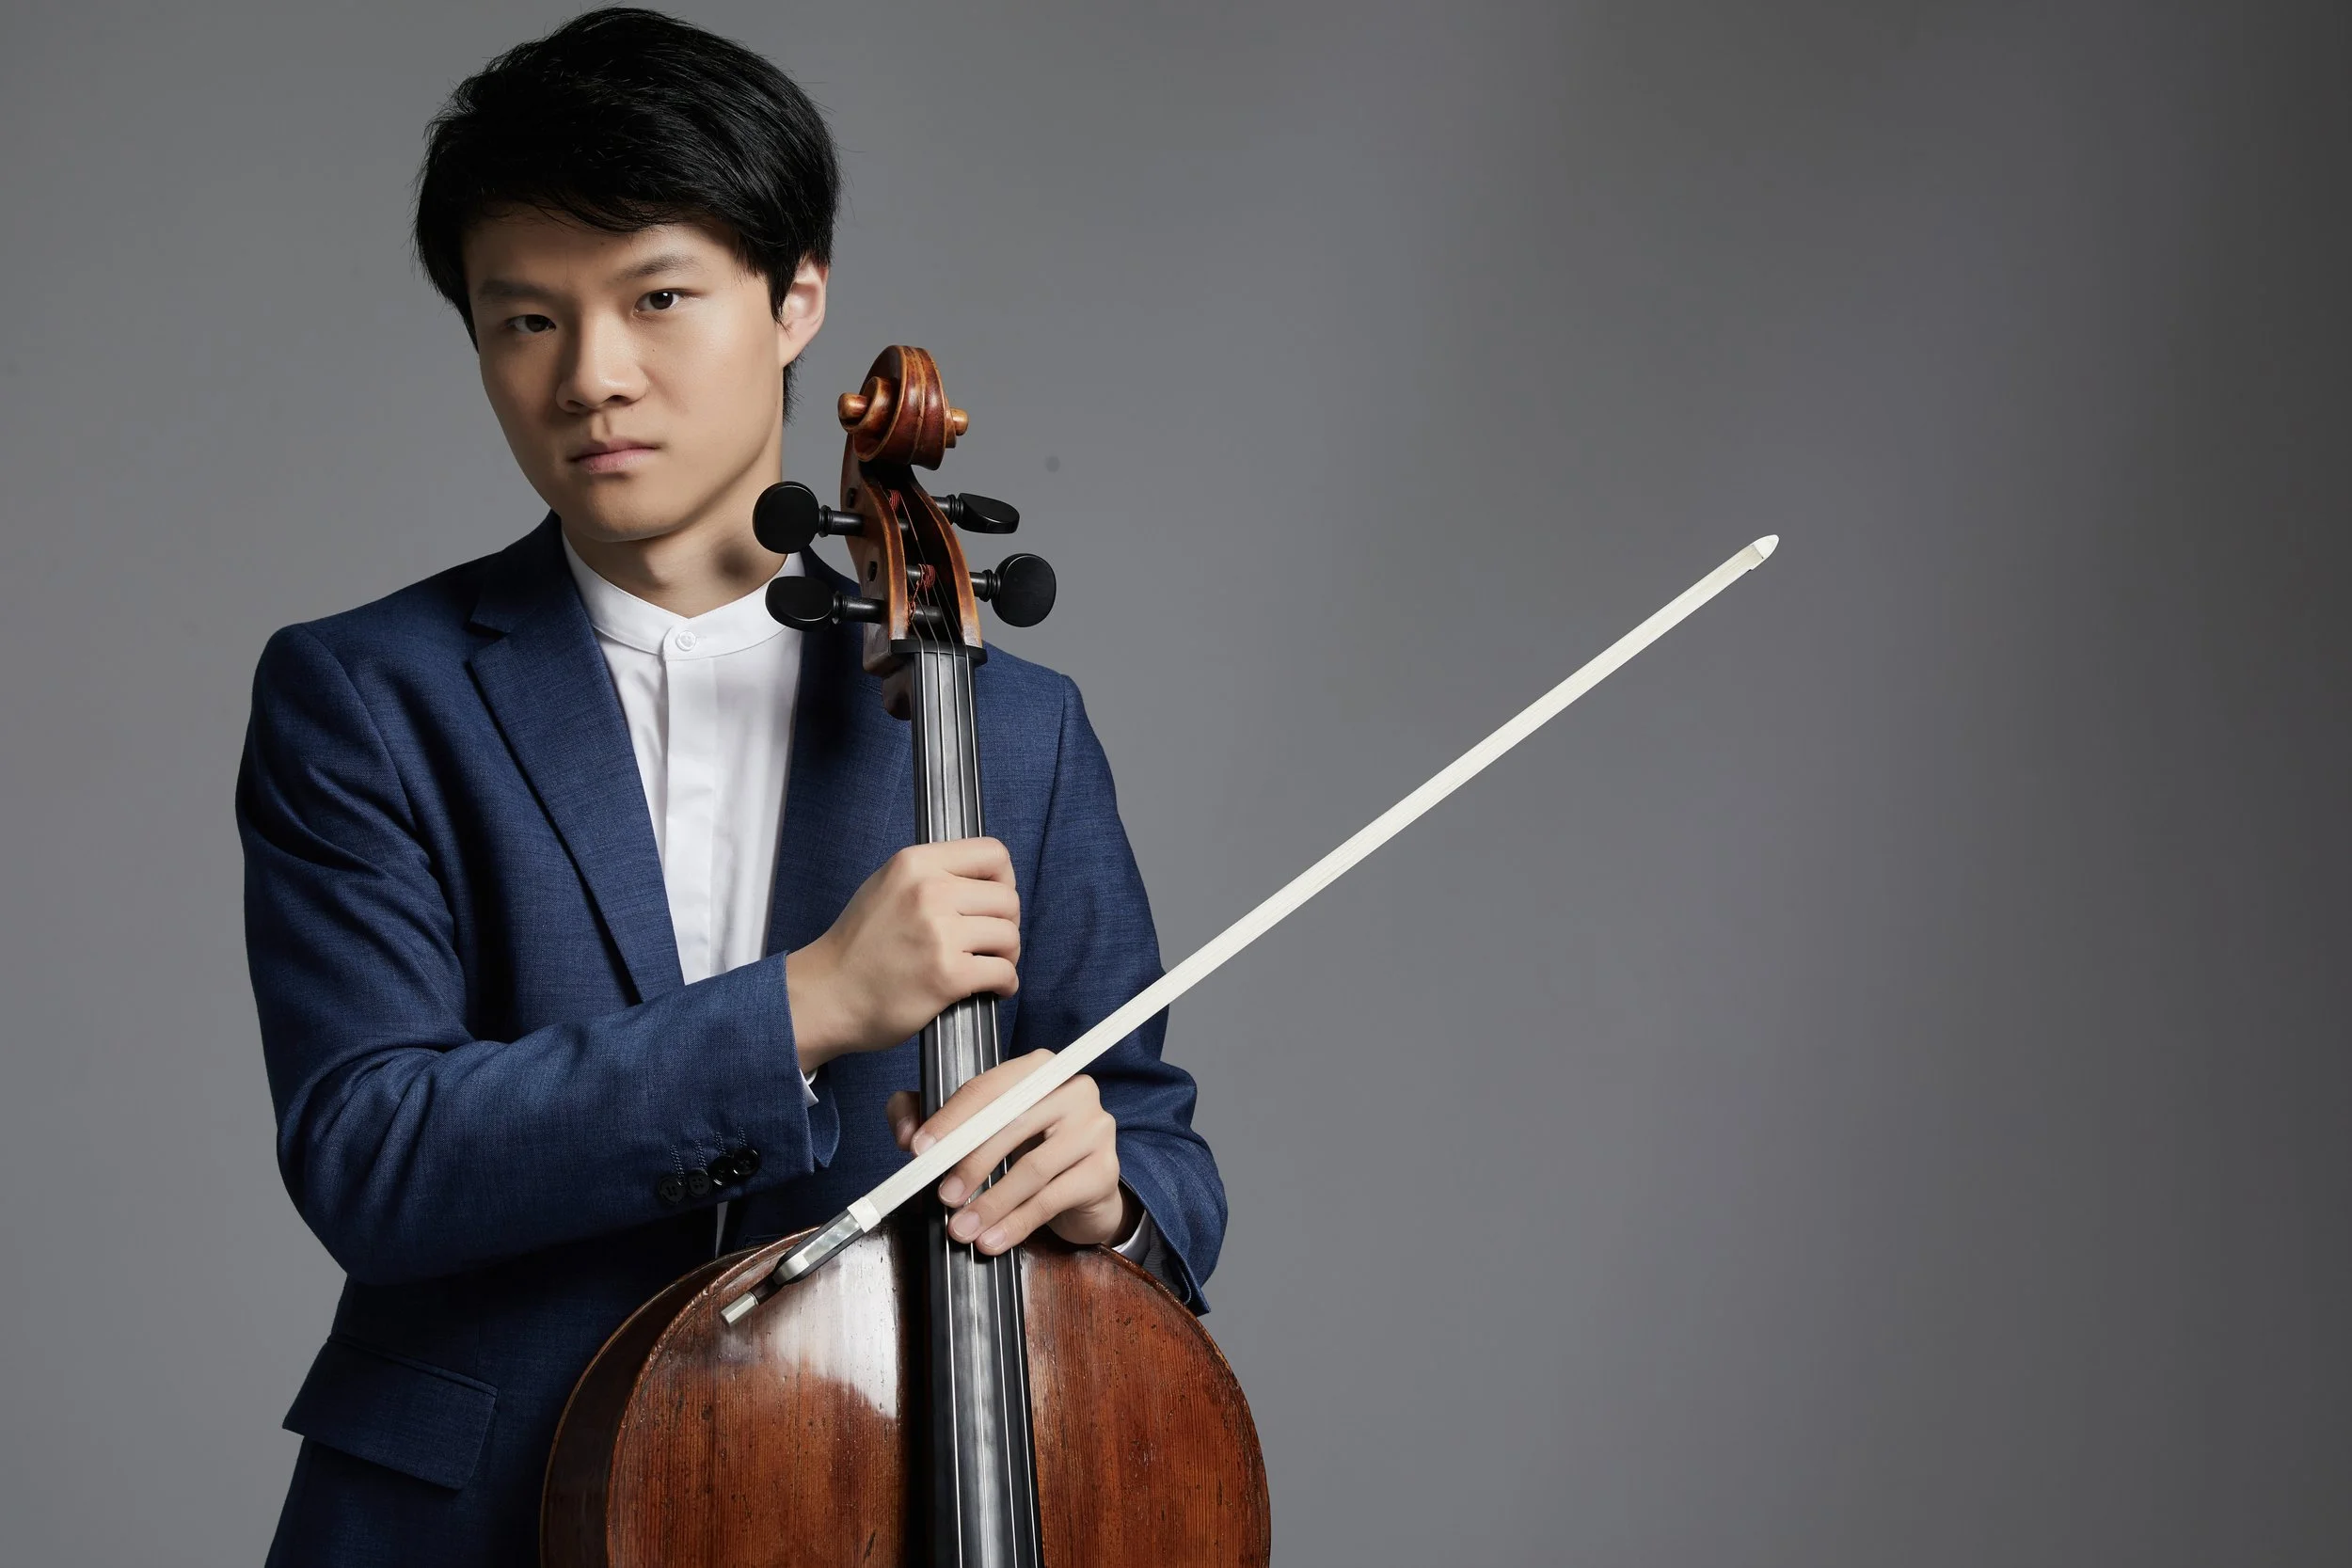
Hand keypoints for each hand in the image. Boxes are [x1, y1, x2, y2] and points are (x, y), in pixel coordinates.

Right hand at [786, 838, 1020, 1071]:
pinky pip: (1004, 972)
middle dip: (1005, 923)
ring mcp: (939, 934)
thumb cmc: (858, 946)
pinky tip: (990, 988)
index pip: (993, 853)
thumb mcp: (887, 886)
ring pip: (1009, 935)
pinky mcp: (948, 975)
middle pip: (1007, 899)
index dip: (1003, 879)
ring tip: (987, 964)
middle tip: (989, 942)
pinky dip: (1005, 984)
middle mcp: (930, 892)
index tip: (994, 900)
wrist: (828, 994)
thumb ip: (931, 875)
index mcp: (915, 864)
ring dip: (1006, 955)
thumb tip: (983, 882)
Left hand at [888, 1050, 1132, 1254]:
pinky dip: (1017, 1224)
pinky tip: (993, 1241)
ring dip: (991, 1203)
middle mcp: (1074, 1089)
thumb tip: (907, 1134)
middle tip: (943, 1197)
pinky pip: (1052, 1199)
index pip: (989, 1088)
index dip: (951, 1119)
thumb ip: (929, 1116)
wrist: (1082, 1188)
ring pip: (1033, 1168)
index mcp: (1038, 1069)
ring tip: (961, 1229)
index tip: (921, 1151)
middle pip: (1012, 1124)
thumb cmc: (1025, 1149)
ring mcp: (1095, 1128)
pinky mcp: (1104, 1170)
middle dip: (971, 1164)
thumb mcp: (975, 1128)